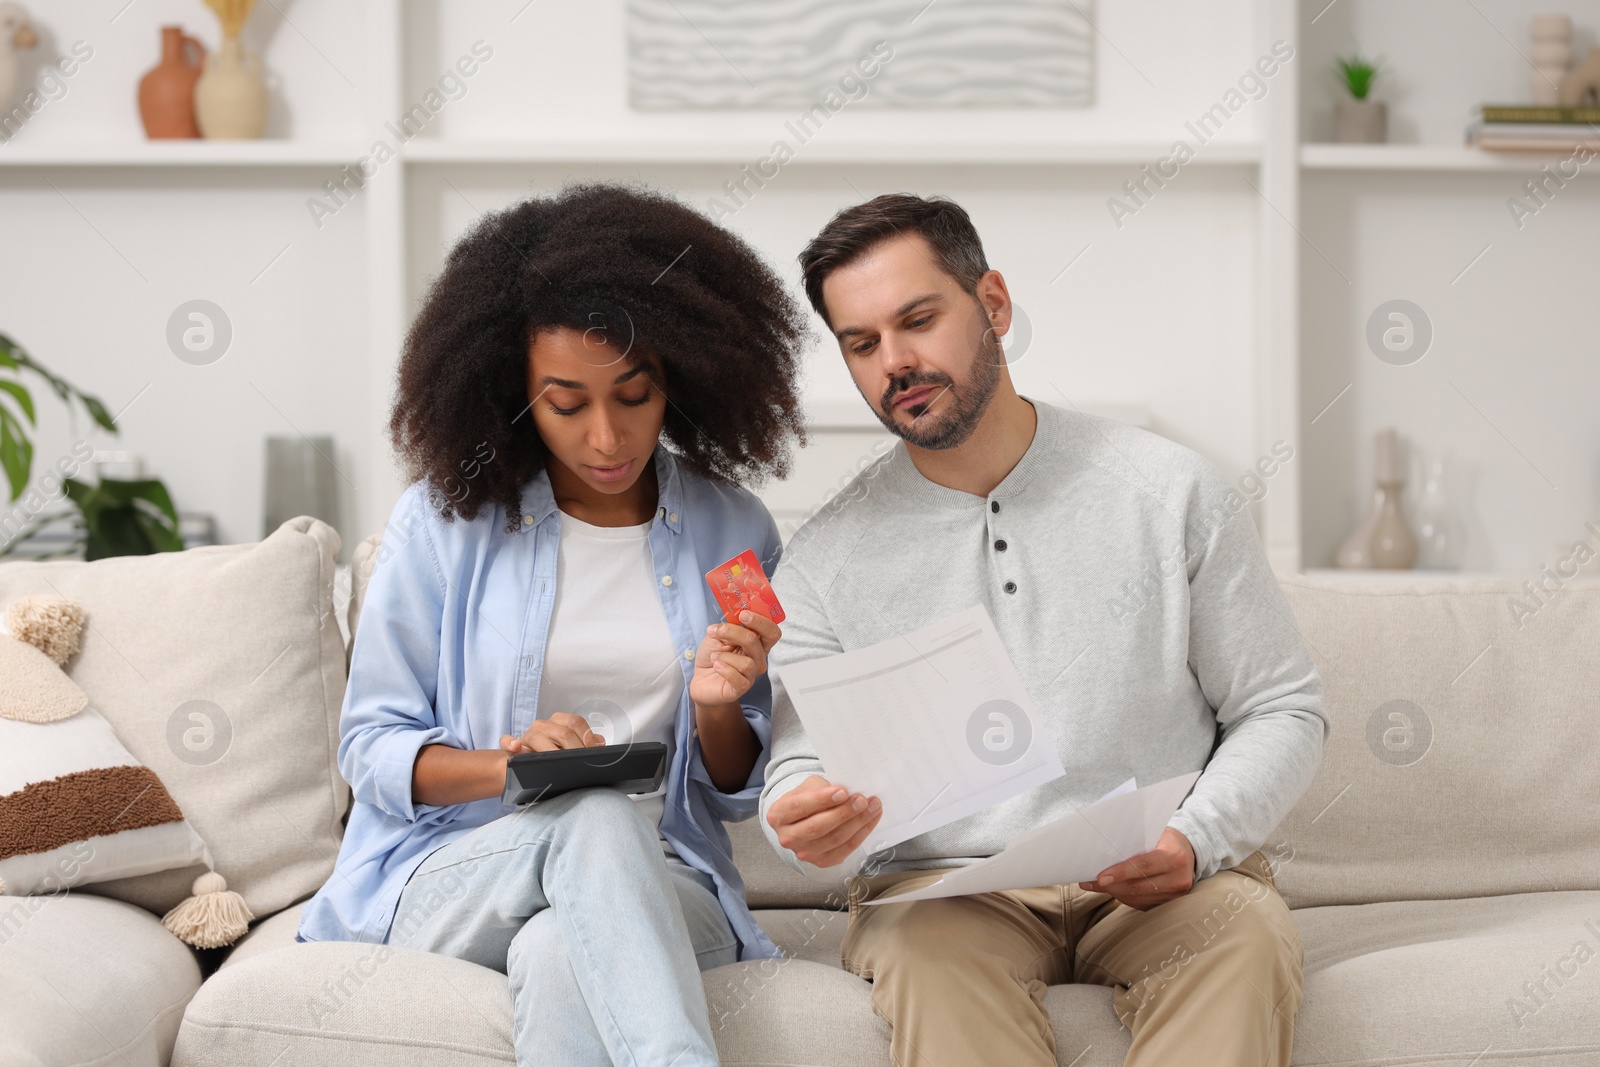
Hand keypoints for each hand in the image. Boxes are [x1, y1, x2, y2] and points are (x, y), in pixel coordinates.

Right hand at [499, 711, 605, 753]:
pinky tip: (516, 747)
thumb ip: (585, 742)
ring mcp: (527, 735)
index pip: (576, 722)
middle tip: (580, 763)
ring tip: (556, 759)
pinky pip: (507, 741)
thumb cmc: (552, 755)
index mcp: (559, 722)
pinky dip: (510, 742)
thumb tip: (600, 743)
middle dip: (574, 749)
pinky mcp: (511, 747)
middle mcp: (543, 725)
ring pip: (536, 736)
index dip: (586, 737)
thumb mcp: (570, 748)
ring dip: (548, 749)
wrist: (526, 765)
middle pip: (562, 732)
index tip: (593, 752)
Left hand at [690, 610, 780, 707]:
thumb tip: (734, 618)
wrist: (700, 680)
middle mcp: (758, 658)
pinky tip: (716, 666)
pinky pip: (738, 678)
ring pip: (747, 662)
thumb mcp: (717, 636)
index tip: (744, 613)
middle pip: (759, 643)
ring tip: (714, 656)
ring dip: (725, 656)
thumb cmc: (713, 656)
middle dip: (739, 633)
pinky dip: (724, 669)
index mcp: (756, 643)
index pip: (772, 631)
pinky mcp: (742, 688)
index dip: (762, 621)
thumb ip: (728, 627)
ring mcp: (751, 674)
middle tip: (721, 630)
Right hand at [766, 774, 881, 867]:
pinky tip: (871, 819)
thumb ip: (823, 789)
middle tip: (862, 800)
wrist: (802, 820)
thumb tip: (849, 793)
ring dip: (858, 822)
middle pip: (818, 827)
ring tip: (873, 806)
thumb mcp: (808, 787)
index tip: (843, 792)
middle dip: (844, 813)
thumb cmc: (806, 799)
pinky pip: (845, 849)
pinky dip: (862, 833)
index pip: (800, 807)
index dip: (822, 800)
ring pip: (835, 839)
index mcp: (778, 815)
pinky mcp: (822, 861)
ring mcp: (804, 853)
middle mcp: (788, 838)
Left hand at [1077, 827, 1195, 909]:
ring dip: (1114, 892)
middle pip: (1138, 886)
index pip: (1144, 866)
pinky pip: (1141, 904)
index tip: (1100, 877)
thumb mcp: (1154, 833)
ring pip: (1137, 898)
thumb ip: (1134, 842)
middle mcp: (1178, 879)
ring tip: (1095, 885)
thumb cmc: (1165, 839)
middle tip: (1089, 882)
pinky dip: (1124, 897)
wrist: (1188, 852)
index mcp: (1175, 857)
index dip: (1120, 872)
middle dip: (1111, 886)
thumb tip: (1102, 851)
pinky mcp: (1169, 904)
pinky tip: (1111, 889)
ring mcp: (1175, 895)